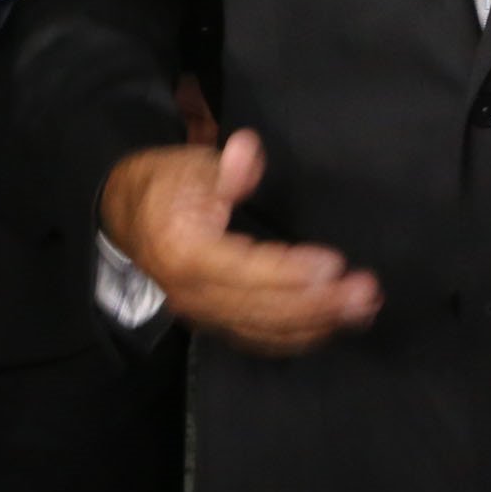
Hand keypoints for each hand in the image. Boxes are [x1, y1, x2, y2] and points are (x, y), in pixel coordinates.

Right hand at [100, 134, 380, 355]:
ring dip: (317, 323)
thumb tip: (248, 152)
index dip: (291, 272)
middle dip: (318, 304)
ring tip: (362, 310)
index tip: (335, 265)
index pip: (245, 270)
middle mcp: (191, 294)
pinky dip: (297, 337)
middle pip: (262, 308)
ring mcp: (202, 314)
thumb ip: (226, 167)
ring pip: (265, 329)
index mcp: (185, 253)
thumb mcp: (191, 165)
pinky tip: (331, 326)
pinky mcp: (213, 322)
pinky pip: (258, 338)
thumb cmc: (165, 186)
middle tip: (365, 292)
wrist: (125, 217)